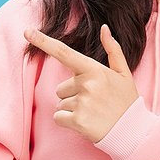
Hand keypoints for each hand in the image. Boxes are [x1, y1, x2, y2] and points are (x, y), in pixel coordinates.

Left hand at [24, 24, 139, 142]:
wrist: (132, 131)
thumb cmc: (126, 101)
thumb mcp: (123, 73)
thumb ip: (113, 50)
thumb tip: (105, 28)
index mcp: (94, 70)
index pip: (64, 53)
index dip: (43, 42)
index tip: (27, 32)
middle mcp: (86, 84)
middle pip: (60, 88)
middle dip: (72, 95)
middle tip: (93, 102)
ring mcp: (81, 103)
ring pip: (60, 104)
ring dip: (72, 110)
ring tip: (92, 113)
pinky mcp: (77, 121)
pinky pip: (58, 118)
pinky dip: (67, 122)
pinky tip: (85, 122)